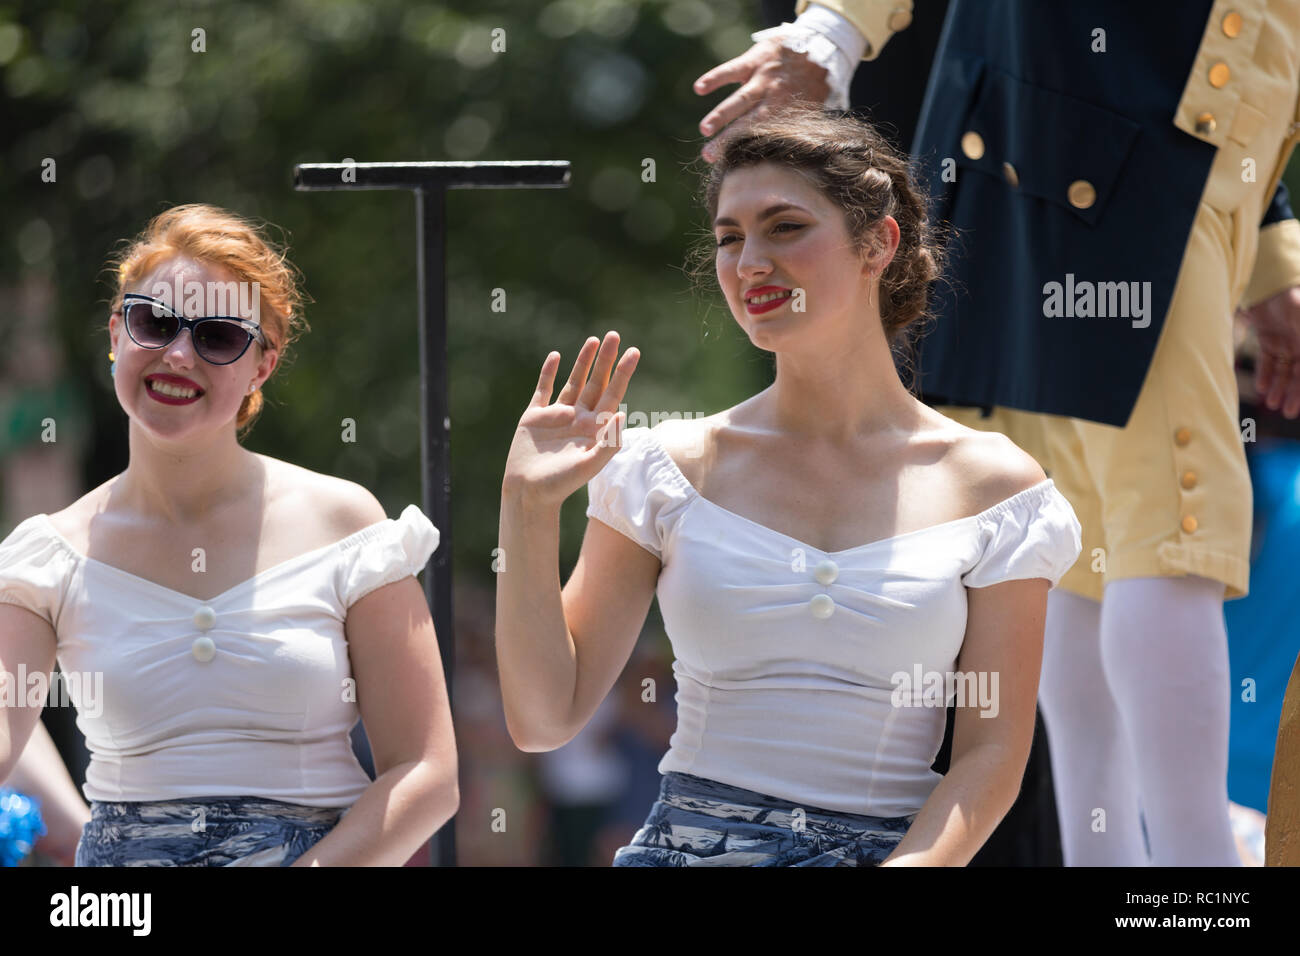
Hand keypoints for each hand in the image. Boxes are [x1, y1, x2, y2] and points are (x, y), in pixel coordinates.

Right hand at [502, 332, 639, 508]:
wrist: (528, 493)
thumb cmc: (560, 484)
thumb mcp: (589, 466)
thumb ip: (609, 443)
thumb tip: (622, 415)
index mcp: (594, 428)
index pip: (613, 394)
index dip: (623, 373)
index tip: (634, 352)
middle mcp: (578, 419)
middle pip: (596, 382)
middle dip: (606, 360)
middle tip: (615, 335)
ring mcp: (556, 416)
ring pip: (573, 382)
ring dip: (583, 362)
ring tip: (594, 340)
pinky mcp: (534, 417)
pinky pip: (544, 390)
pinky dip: (548, 373)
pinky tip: (556, 357)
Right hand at [693, 36, 830, 162]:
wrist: (818, 44)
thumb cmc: (810, 85)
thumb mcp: (811, 110)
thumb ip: (802, 131)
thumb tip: (805, 154)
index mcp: (786, 113)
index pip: (764, 137)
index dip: (747, 151)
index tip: (730, 165)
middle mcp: (774, 97)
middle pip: (748, 122)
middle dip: (727, 139)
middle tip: (708, 156)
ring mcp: (763, 78)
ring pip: (740, 99)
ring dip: (721, 114)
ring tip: (704, 129)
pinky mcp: (754, 60)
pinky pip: (732, 69)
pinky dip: (716, 78)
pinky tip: (699, 88)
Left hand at [1238, 285, 1299, 417]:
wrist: (1269, 277)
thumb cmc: (1293, 298)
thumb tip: (1298, 367)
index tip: (1299, 408)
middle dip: (1294, 393)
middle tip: (1287, 412)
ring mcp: (1287, 339)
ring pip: (1284, 369)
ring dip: (1279, 387)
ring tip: (1273, 404)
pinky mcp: (1269, 336)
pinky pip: (1269, 360)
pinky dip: (1267, 374)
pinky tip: (1263, 388)